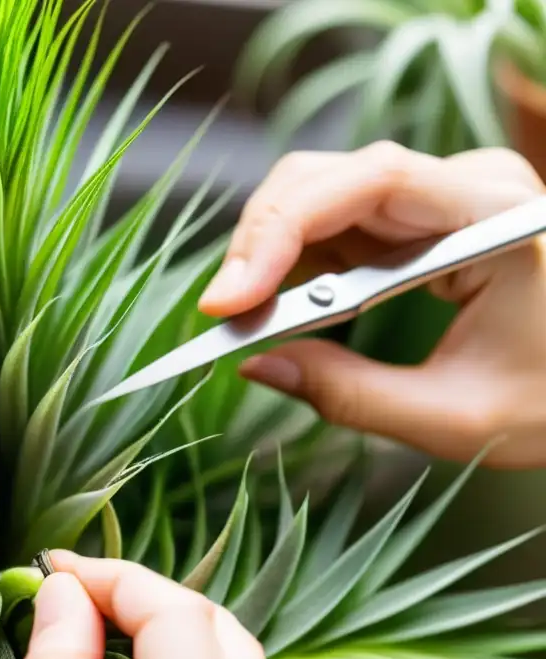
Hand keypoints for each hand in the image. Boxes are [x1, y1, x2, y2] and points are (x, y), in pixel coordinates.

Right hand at [198, 142, 545, 468]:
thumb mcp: (455, 418)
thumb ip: (351, 395)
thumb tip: (256, 367)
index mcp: (495, 217)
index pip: (371, 182)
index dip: (284, 228)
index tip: (232, 299)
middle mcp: (463, 185)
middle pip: (328, 179)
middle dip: (262, 242)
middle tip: (222, 314)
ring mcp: (435, 197)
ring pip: (316, 196)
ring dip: (268, 254)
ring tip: (243, 317)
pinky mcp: (411, 220)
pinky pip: (328, 224)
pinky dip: (289, 264)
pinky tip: (275, 306)